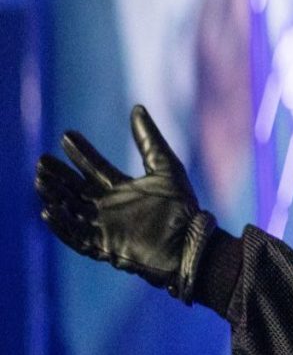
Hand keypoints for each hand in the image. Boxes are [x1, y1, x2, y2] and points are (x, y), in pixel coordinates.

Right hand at [35, 104, 215, 299]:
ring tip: (40, 180)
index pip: (95, 168)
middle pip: (76, 189)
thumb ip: (149, 139)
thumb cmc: (182, 206)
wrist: (191, 240)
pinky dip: (62, 225)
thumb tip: (137, 108)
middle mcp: (110, 208)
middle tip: (42, 160)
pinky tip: (48, 211)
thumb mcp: (165, 166)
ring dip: (55, 196)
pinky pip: (77, 236)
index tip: (67, 135)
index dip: (80, 153)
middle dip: (59, 175)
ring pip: (71, 210)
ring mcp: (105, 227)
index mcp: (123, 190)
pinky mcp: (105, 246)